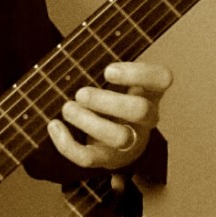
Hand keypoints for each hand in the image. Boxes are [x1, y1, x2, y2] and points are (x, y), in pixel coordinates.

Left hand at [48, 60, 171, 171]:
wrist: (113, 141)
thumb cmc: (110, 99)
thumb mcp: (115, 83)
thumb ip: (103, 69)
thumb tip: (74, 58)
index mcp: (149, 92)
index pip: (161, 78)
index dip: (137, 73)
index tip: (107, 71)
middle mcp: (145, 118)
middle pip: (141, 110)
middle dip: (109, 101)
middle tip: (81, 93)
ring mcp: (128, 141)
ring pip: (119, 137)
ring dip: (89, 122)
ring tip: (67, 108)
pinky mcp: (106, 158)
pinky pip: (89, 158)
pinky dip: (68, 144)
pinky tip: (54, 126)